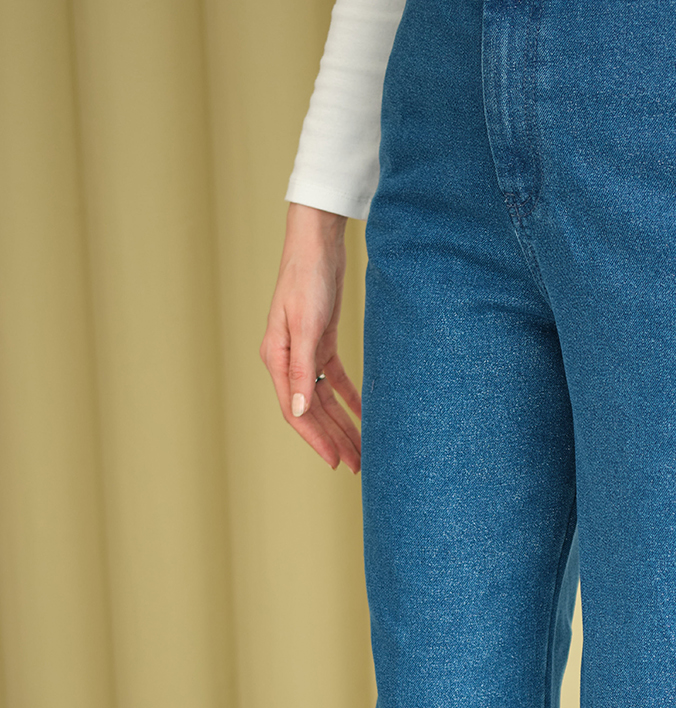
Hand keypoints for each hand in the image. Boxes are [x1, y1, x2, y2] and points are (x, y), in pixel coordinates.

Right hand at [260, 203, 362, 472]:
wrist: (317, 242)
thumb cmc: (307, 278)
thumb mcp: (306, 326)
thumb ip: (302, 370)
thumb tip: (298, 410)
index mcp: (277, 359)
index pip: (295, 411)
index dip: (316, 439)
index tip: (336, 462)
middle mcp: (287, 360)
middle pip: (312, 411)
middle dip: (334, 439)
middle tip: (357, 466)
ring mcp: (304, 352)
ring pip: (325, 399)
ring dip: (343, 424)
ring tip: (363, 449)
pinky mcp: (321, 341)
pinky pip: (335, 380)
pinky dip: (350, 399)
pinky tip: (365, 416)